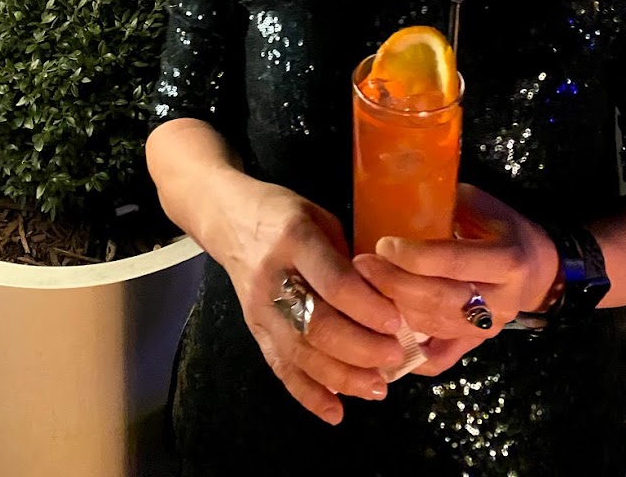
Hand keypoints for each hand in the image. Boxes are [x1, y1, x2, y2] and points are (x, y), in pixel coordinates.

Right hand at [214, 177, 407, 424]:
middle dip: (361, 348)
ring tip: (377, 387)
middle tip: (395, 357)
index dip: (368, 308)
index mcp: (296, 239)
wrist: (227, 217)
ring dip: (342, 378)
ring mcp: (259, 307)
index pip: (334, 283)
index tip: (398, 322)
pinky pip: (279, 368)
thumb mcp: (321, 218)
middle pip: (317, 326)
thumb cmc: (284, 213)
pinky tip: (336, 412)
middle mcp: (273, 277)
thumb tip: (385, 303)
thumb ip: (347, 258)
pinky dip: (308, 394)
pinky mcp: (253, 328)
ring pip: (299, 354)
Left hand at [351, 184, 558, 377]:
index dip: (413, 257)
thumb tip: (397, 197)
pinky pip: (441, 357)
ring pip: (435, 326)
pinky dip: (411, 352)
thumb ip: (445, 205)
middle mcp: (500, 300)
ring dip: (394, 310)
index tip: (383, 245)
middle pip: (440, 298)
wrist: (539, 268)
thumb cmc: (503, 227)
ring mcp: (489, 328)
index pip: (453, 261)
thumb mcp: (481, 205)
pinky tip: (383, 336)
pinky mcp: (477, 345)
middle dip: (395, 283)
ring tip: (363, 289)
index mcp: (506, 260)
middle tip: (362, 266)